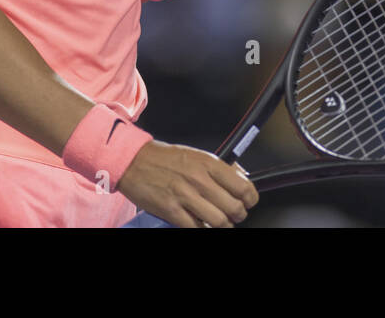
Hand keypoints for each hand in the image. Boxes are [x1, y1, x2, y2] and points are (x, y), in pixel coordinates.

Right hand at [117, 140, 258, 227]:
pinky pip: (196, 228)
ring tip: (219, 222)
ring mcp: (185, 196)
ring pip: (218, 221)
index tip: (248, 202)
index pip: (243, 187)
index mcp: (209, 164)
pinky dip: (202, 229)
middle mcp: (199, 179)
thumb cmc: (165, 158)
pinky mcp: (171, 210)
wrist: (134, 161)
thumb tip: (241, 177)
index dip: (250, 199)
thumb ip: (219, 168)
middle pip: (234, 208)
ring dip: (223, 225)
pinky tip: (200, 223)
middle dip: (238, 215)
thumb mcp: (197, 155)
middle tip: (234, 215)